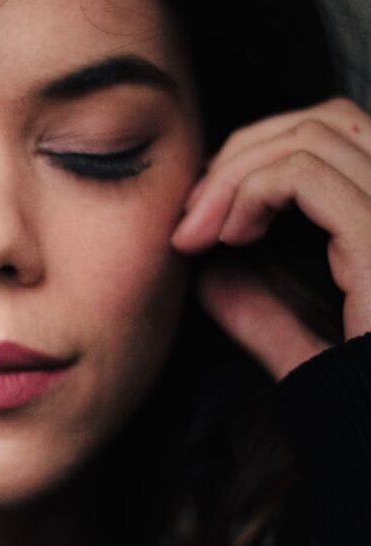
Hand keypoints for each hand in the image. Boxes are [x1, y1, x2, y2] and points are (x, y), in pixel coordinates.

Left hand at [171, 97, 370, 380]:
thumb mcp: (312, 367)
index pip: (339, 141)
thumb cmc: (369, 424)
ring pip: (316, 134)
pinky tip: (229, 233)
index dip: (264, 158)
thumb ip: (268, 320)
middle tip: (191, 215)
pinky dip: (253, 188)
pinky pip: (307, 174)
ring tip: (202, 227)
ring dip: (239, 170)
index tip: (209, 213)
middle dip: (244, 153)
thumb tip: (212, 281)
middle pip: (327, 121)